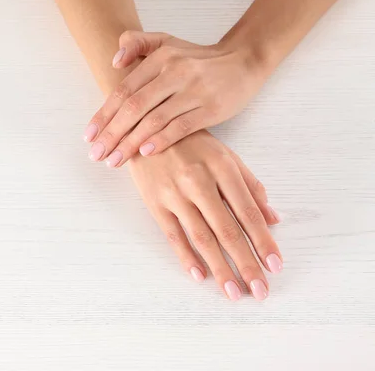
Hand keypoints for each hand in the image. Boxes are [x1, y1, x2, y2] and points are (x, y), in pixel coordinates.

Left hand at [84, 31, 267, 167]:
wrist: (243, 61)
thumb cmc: (197, 59)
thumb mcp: (167, 42)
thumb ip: (137, 43)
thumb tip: (114, 62)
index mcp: (160, 58)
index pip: (124, 90)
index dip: (104, 114)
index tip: (89, 136)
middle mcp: (175, 72)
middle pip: (134, 107)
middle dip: (112, 134)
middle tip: (97, 154)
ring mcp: (194, 90)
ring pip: (155, 120)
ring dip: (131, 143)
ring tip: (114, 160)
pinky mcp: (211, 108)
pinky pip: (181, 127)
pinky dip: (161, 140)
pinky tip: (145, 153)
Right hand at [128, 130, 281, 300]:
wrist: (146, 130)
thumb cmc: (191, 144)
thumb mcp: (226, 156)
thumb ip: (251, 186)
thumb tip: (273, 219)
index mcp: (222, 168)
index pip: (248, 212)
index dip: (263, 241)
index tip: (275, 266)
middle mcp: (199, 182)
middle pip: (227, 230)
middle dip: (246, 263)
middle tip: (259, 290)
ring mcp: (175, 194)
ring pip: (201, 237)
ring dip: (220, 268)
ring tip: (233, 292)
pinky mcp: (154, 202)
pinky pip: (173, 235)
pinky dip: (186, 257)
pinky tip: (200, 276)